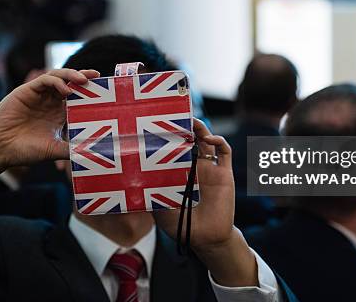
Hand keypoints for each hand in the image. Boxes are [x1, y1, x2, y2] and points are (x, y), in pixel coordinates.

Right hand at [0, 69, 98, 184]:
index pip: (78, 97)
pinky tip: (66, 89)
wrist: (0, 150)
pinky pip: (44, 80)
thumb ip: (72, 149)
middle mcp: (50, 102)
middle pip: (71, 83)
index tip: (105, 90)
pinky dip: (56, 81)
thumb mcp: (54, 150)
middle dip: (84, 78)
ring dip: (72, 75)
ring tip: (84, 80)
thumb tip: (94, 152)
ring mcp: (39, 95)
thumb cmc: (26, 151)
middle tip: (97, 76)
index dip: (91, 92)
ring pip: (58, 77)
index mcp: (58, 113)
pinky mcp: (26, 91)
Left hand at [153, 119, 257, 286]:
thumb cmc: (180, 224)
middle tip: (176, 116)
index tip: (159, 124)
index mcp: (179, 172)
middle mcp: (195, 166)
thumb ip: (149, 192)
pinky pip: (225, 151)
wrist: (205, 239)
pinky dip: (219, 140)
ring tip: (192, 121)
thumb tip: (130, 178)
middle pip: (191, 139)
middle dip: (185, 126)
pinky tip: (210, 138)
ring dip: (201, 128)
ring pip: (207, 140)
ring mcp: (210, 168)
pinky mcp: (224, 173)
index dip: (169, 136)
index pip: (174, 147)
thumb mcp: (158, 207)